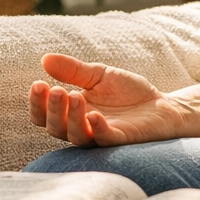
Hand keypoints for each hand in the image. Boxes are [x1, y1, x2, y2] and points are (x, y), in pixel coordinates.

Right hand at [29, 54, 183, 147]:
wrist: (161, 104)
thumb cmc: (127, 93)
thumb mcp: (99, 75)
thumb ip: (73, 70)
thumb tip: (45, 59)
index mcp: (72, 112)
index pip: (45, 114)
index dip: (38, 103)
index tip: (38, 84)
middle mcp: (82, 127)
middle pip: (56, 128)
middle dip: (54, 109)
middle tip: (58, 90)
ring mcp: (101, 135)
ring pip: (76, 136)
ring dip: (72, 118)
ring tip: (75, 96)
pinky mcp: (122, 139)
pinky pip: (105, 139)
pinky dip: (98, 129)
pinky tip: (94, 116)